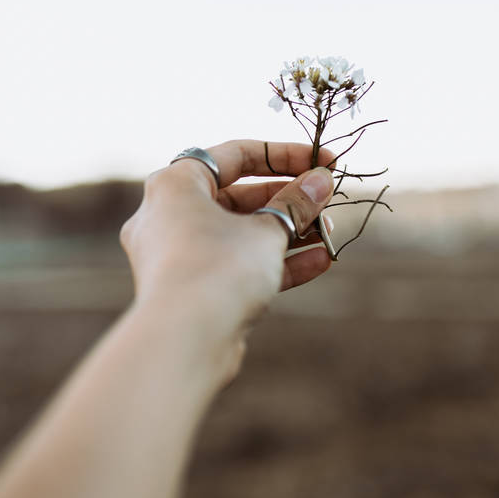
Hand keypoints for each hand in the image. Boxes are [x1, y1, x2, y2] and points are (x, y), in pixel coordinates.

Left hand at [119, 139, 335, 384]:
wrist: (184, 342)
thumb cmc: (219, 270)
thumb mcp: (267, 231)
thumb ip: (296, 202)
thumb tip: (321, 180)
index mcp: (176, 184)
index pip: (236, 155)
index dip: (286, 155)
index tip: (324, 161)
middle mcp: (169, 215)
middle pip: (239, 196)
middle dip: (290, 200)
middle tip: (328, 201)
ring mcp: (178, 255)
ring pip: (240, 234)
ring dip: (287, 232)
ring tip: (329, 234)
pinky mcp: (191, 289)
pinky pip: (235, 265)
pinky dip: (273, 261)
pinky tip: (320, 262)